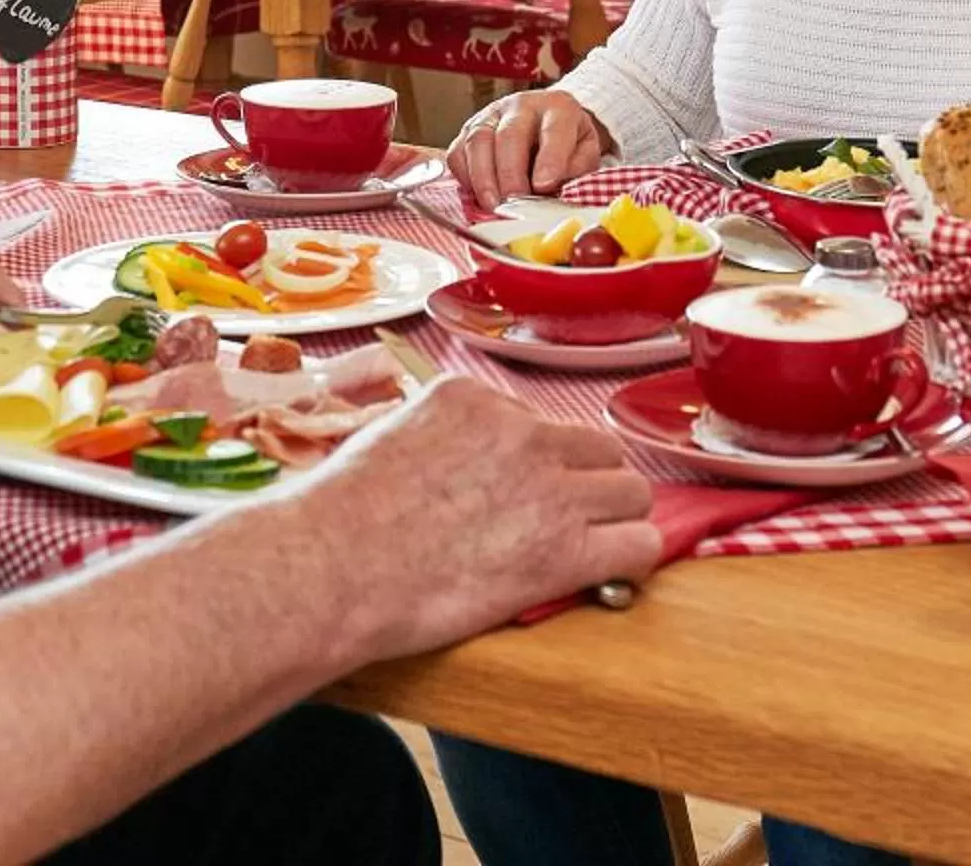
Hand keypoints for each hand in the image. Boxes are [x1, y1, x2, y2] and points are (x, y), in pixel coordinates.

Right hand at [305, 379, 660, 657]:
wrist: (330, 568)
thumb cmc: (336, 518)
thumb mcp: (385, 438)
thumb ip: (436, 438)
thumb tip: (454, 462)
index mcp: (472, 398)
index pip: (537, 422)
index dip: (535, 464)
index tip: (515, 494)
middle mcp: (519, 433)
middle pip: (599, 449)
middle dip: (587, 483)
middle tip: (563, 520)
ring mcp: (548, 489)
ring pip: (631, 491)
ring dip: (614, 518)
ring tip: (585, 548)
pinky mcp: (563, 551)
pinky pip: (640, 543)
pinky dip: (630, 558)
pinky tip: (607, 572)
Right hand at [449, 91, 613, 206]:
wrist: (547, 124)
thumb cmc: (567, 144)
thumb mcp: (585, 153)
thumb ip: (577, 169)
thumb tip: (553, 187)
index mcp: (558, 108)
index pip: (554, 129)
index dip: (549, 158)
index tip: (544, 185)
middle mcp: (522, 106)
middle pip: (510, 134)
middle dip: (510, 173)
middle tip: (513, 202)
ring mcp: (491, 116)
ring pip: (478, 141)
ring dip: (483, 178)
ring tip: (493, 205)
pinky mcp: (468, 131)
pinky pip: (458, 153)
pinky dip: (465, 178)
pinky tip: (478, 195)